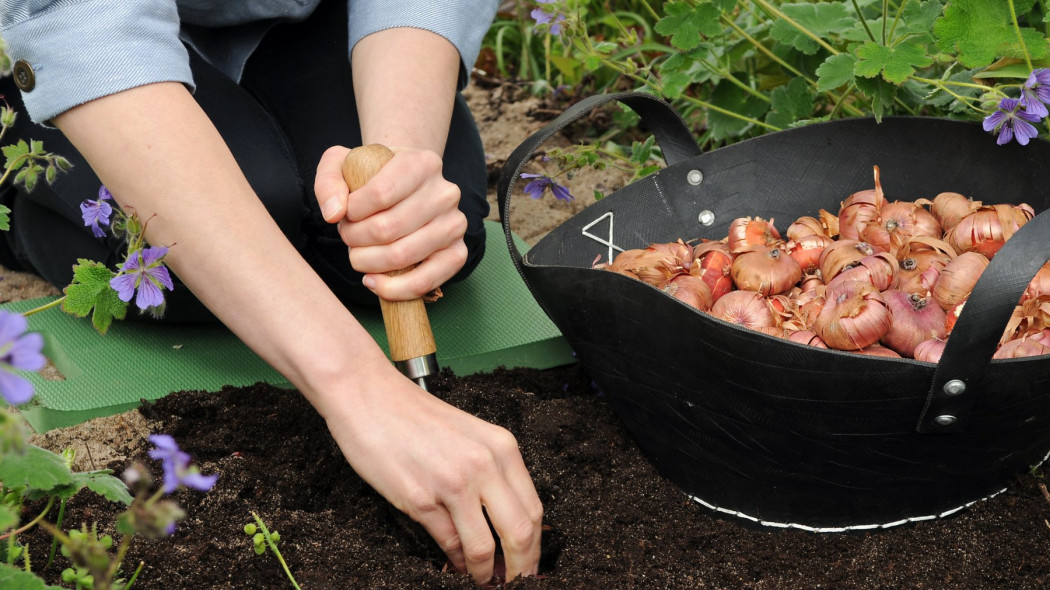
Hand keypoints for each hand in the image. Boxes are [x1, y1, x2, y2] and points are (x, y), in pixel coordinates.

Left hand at [314, 146, 468, 300]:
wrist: (405, 187)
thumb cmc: (373, 177)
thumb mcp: (343, 164)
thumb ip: (328, 181)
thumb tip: (334, 214)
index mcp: (422, 163)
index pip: (380, 193)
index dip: (352, 212)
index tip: (345, 215)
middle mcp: (445, 192)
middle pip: (388, 228)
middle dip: (355, 239)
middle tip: (348, 237)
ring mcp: (455, 224)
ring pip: (403, 256)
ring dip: (368, 262)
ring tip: (358, 255)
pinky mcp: (457, 253)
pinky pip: (425, 281)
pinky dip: (393, 289)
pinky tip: (373, 281)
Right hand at [323, 366, 543, 585]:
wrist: (369, 396)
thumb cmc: (414, 416)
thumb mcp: (469, 435)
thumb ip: (492, 473)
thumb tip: (507, 522)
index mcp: (501, 447)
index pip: (534, 510)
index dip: (536, 547)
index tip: (530, 565)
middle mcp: (483, 464)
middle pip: (520, 533)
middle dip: (520, 568)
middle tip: (514, 584)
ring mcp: (452, 483)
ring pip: (484, 547)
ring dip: (485, 574)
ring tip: (482, 581)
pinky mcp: (420, 499)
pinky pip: (448, 544)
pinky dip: (455, 562)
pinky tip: (455, 566)